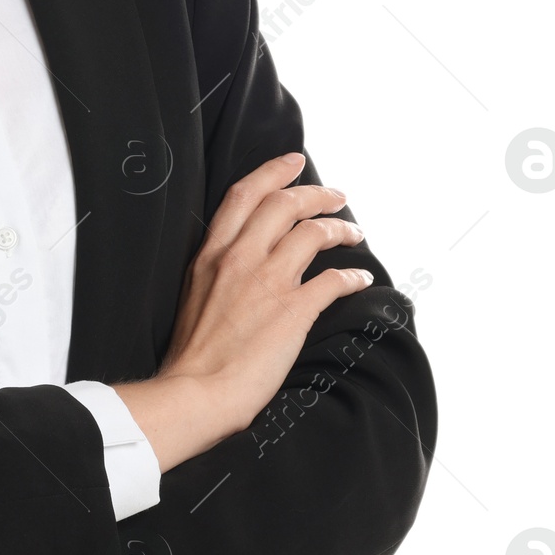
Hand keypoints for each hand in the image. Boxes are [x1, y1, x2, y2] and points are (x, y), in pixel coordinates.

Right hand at [113, 152, 371, 471]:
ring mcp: (267, 282)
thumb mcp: (194, 294)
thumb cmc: (193, 354)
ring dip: (339, 228)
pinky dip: (353, 275)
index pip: (244, 195)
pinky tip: (361, 278)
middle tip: (336, 195)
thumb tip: (239, 261)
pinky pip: (333, 280)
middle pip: (284, 204)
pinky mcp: (292, 311)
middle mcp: (239, 258)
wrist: (196, 391)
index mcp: (210, 254)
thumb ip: (217, 270)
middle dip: (316, 193)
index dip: (273, 172)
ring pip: (312, 233)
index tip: (294, 162)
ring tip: (354, 232)